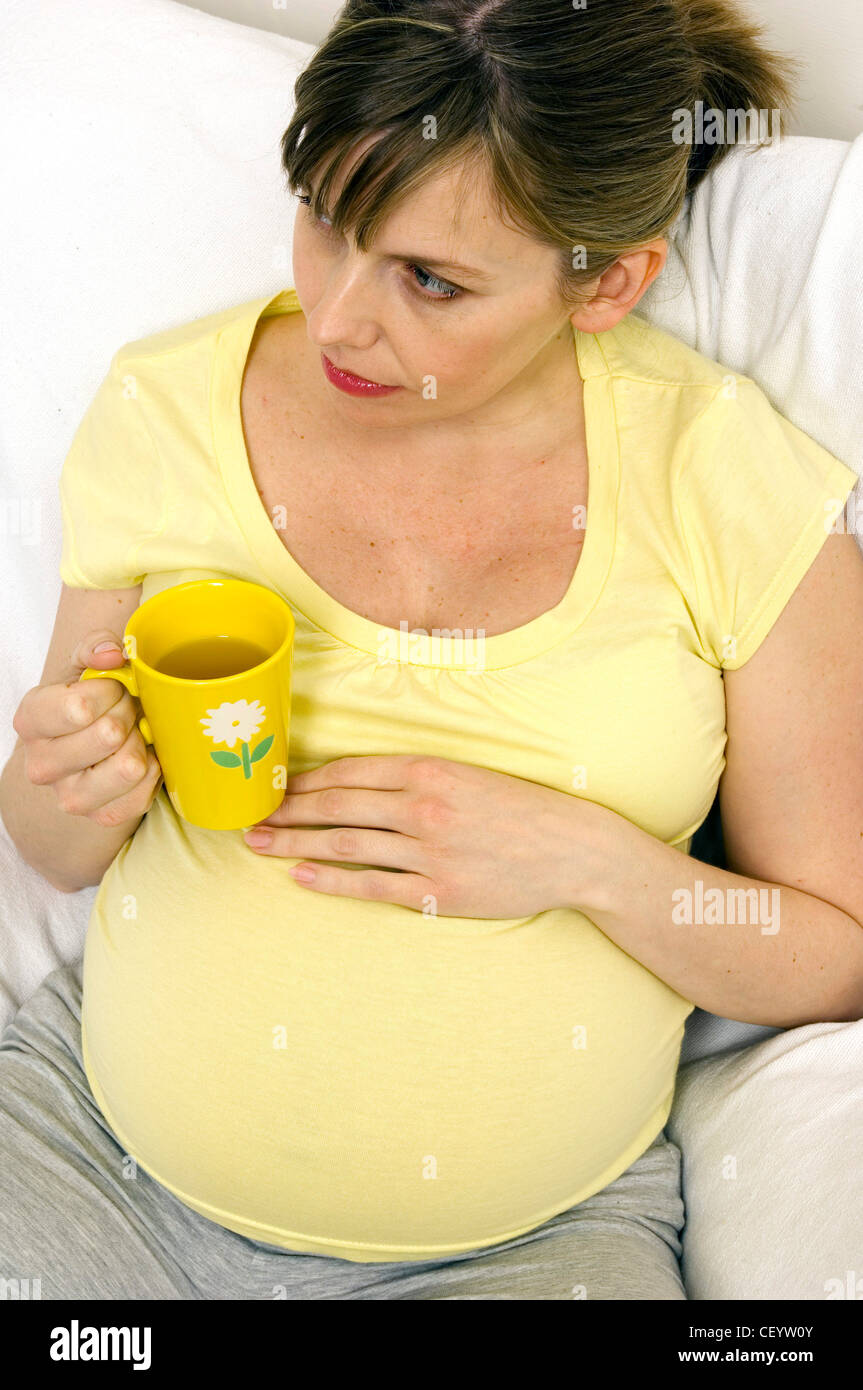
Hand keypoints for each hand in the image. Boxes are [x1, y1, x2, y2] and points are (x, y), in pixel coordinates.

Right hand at [13, 630, 161, 826]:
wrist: (85, 752)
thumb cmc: (86, 703)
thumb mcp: (82, 667)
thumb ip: (93, 648)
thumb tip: (113, 654)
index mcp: (31, 720)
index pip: (80, 707)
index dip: (108, 691)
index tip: (109, 689)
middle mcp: (42, 765)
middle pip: (109, 735)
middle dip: (127, 715)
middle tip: (125, 712)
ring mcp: (71, 798)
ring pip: (129, 767)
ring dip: (140, 744)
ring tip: (131, 736)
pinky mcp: (102, 817)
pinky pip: (145, 791)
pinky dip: (152, 771)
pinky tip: (139, 758)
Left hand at [242, 754, 606, 917]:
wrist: (572, 850)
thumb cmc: (519, 810)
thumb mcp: (468, 776)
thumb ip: (416, 777)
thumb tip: (357, 784)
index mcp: (430, 769)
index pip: (350, 771)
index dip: (305, 780)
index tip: (275, 786)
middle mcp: (423, 805)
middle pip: (337, 806)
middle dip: (287, 810)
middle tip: (250, 816)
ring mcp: (429, 850)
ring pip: (345, 844)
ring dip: (296, 843)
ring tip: (261, 844)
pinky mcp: (438, 891)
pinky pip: (372, 885)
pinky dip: (331, 881)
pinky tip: (301, 876)